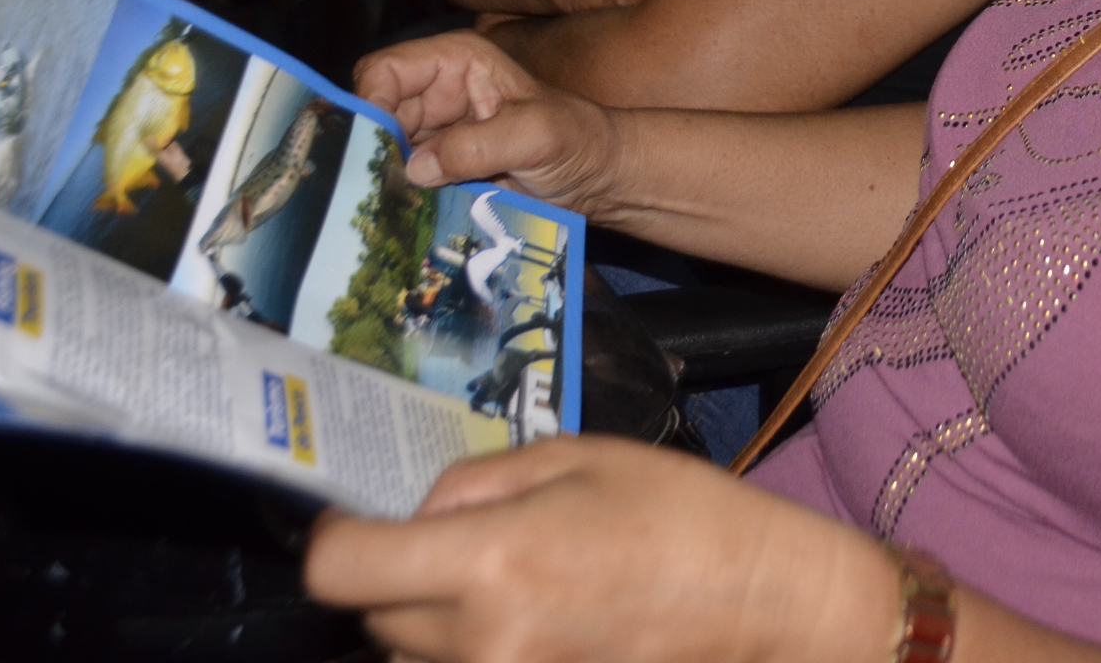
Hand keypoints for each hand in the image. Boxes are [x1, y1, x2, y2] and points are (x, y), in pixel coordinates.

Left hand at [305, 437, 895, 662]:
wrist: (764, 604)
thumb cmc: (680, 516)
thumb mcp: (578, 458)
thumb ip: (477, 481)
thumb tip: (420, 516)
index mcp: (490, 563)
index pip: (340, 570)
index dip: (337, 537)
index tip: (358, 519)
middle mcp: (481, 643)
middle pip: (373, 617)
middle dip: (394, 574)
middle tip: (456, 542)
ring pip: (413, 656)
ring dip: (432, 621)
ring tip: (507, 585)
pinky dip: (475, 649)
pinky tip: (528, 620)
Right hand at [350, 33, 624, 211]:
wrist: (596, 177)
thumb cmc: (576, 140)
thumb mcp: (536, 136)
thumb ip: (478, 146)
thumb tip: (416, 167)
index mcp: (455, 60)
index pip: (384, 70)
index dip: (369, 104)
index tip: (374, 149)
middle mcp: (435, 90)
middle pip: (373, 113)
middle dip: (371, 148)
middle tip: (376, 189)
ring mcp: (433, 129)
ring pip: (381, 149)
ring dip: (382, 177)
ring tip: (389, 206)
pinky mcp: (436, 165)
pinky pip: (400, 177)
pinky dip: (398, 195)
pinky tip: (402, 215)